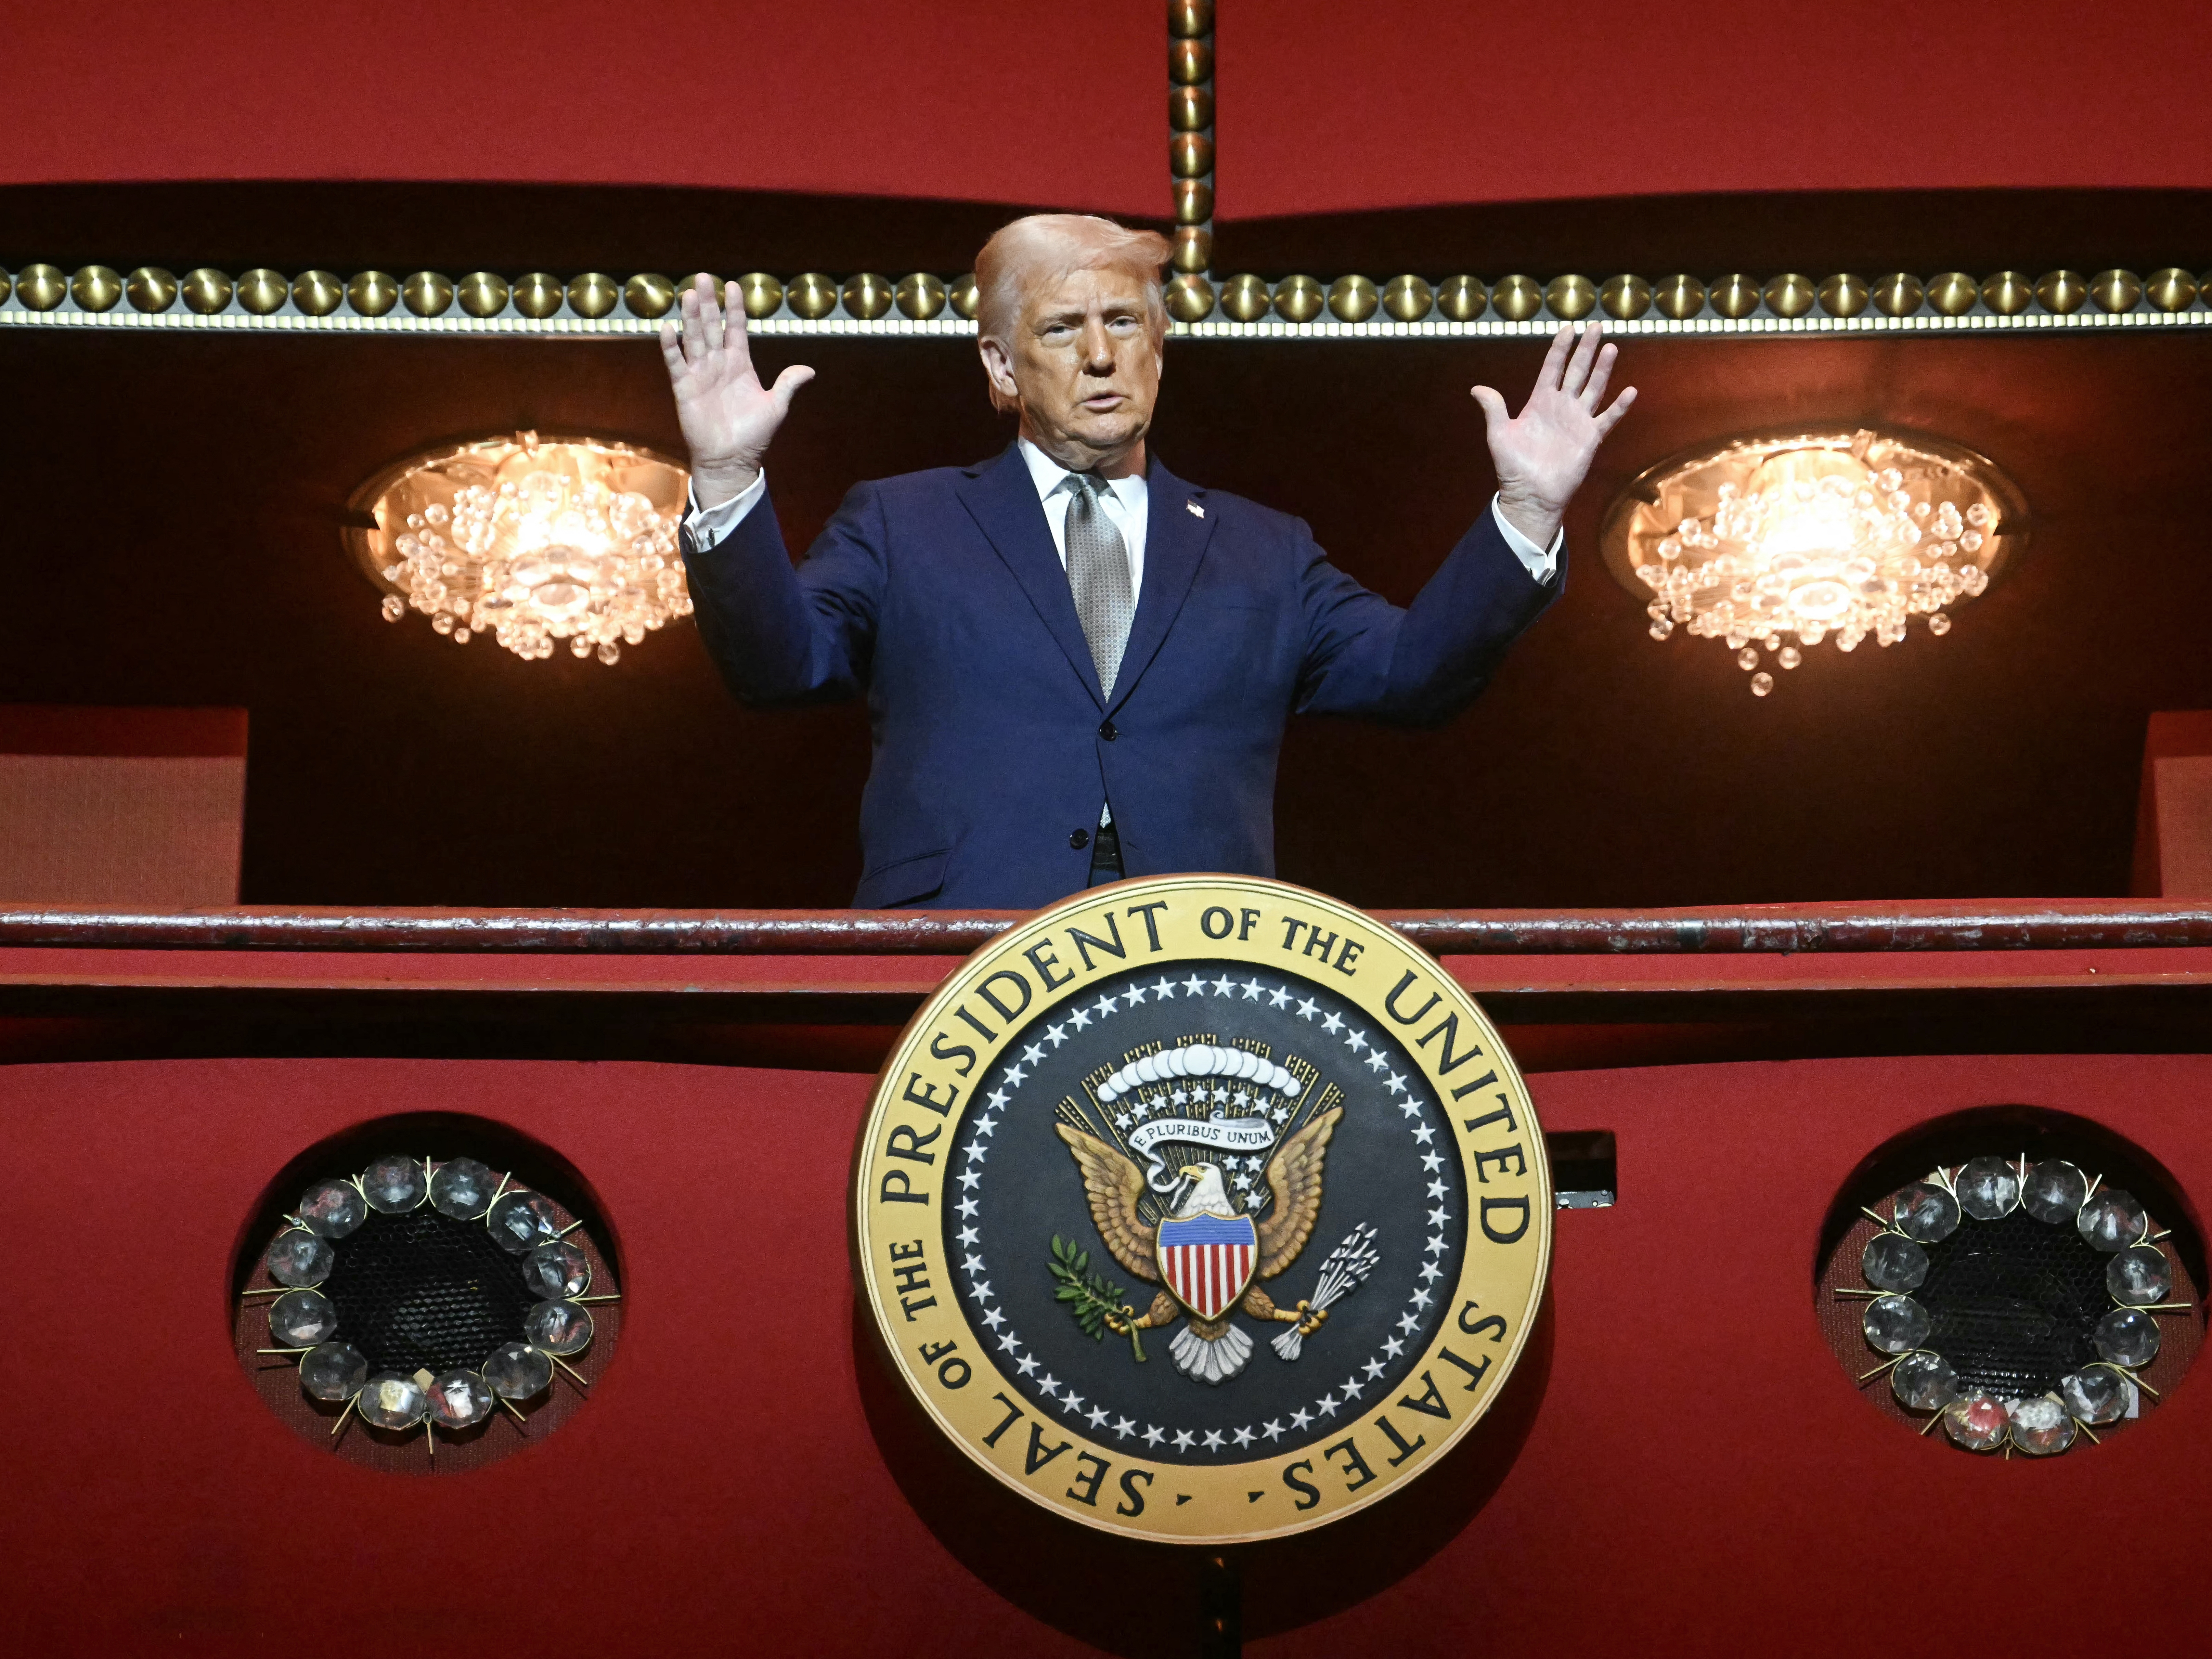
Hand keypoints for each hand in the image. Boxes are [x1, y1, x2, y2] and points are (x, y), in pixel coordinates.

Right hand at [659, 274, 815, 507]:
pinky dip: (671, 347)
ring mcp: (700, 374)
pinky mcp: (684, 388)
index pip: (736, 329)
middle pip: (712, 327)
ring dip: (692, 317)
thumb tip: (809, 370)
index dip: (735, 308)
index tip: (734, 285)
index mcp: (740, 364)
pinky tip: (668, 328)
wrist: (731, 460)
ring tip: (690, 294)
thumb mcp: (776, 406)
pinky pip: (676, 364)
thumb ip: (788, 384)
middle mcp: (718, 364)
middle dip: (710, 303)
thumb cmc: (753, 435)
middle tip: (703, 277)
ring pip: (694, 339)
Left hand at [1472, 321, 1634, 548]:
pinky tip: (1629, 391)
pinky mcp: (1590, 438)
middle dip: (1586, 349)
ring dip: (1602, 369)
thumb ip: (1493, 409)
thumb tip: (1476, 388)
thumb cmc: (1513, 467)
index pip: (1552, 368)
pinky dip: (1619, 406)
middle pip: (1577, 371)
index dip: (1560, 349)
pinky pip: (1607, 418)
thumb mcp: (1499, 435)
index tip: (1568, 328)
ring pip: (1594, 388)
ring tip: (1610, 347)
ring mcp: (1578, 421)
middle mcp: (1562, 406)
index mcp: (1540, 402)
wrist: (1530, 495)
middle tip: (1595, 326)